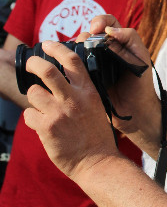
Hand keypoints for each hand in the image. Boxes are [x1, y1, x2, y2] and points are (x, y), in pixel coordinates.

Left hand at [23, 41, 119, 180]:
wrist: (97, 163)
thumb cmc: (97, 136)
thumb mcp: (97, 107)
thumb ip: (82, 92)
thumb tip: (65, 78)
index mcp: (88, 92)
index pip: (72, 60)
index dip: (57, 48)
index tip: (47, 44)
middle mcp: (73, 99)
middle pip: (47, 70)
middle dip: (33, 64)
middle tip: (29, 64)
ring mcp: (59, 113)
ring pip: (33, 93)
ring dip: (34, 98)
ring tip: (41, 108)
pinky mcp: (47, 128)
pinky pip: (29, 115)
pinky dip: (32, 118)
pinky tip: (43, 126)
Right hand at [79, 14, 158, 139]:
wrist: (134, 110)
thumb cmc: (141, 83)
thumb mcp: (142, 58)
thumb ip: (130, 38)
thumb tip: (109, 30)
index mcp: (118, 42)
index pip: (106, 22)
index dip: (99, 20)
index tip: (96, 29)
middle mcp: (103, 51)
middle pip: (87, 34)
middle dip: (84, 37)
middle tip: (86, 46)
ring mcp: (92, 64)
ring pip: (76, 49)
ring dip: (74, 50)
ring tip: (78, 59)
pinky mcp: (84, 77)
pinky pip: (71, 66)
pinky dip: (67, 64)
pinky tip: (68, 68)